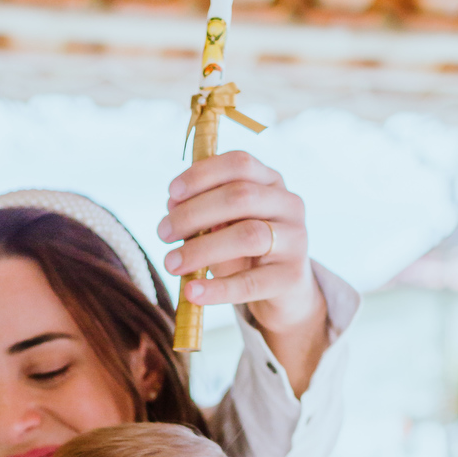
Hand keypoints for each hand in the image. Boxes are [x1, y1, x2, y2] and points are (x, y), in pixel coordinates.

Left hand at [158, 150, 323, 334]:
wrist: (284, 292)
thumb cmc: (247, 252)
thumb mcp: (225, 225)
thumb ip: (203, 213)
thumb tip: (172, 206)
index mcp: (271, 182)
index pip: (239, 164)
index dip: (202, 175)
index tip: (171, 194)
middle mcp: (288, 205)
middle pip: (240, 197)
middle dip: (193, 213)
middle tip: (162, 233)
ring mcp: (295, 240)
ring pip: (247, 236)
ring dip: (201, 249)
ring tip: (170, 263)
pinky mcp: (291, 277)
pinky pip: (250, 282)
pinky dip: (217, 289)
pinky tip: (192, 292)